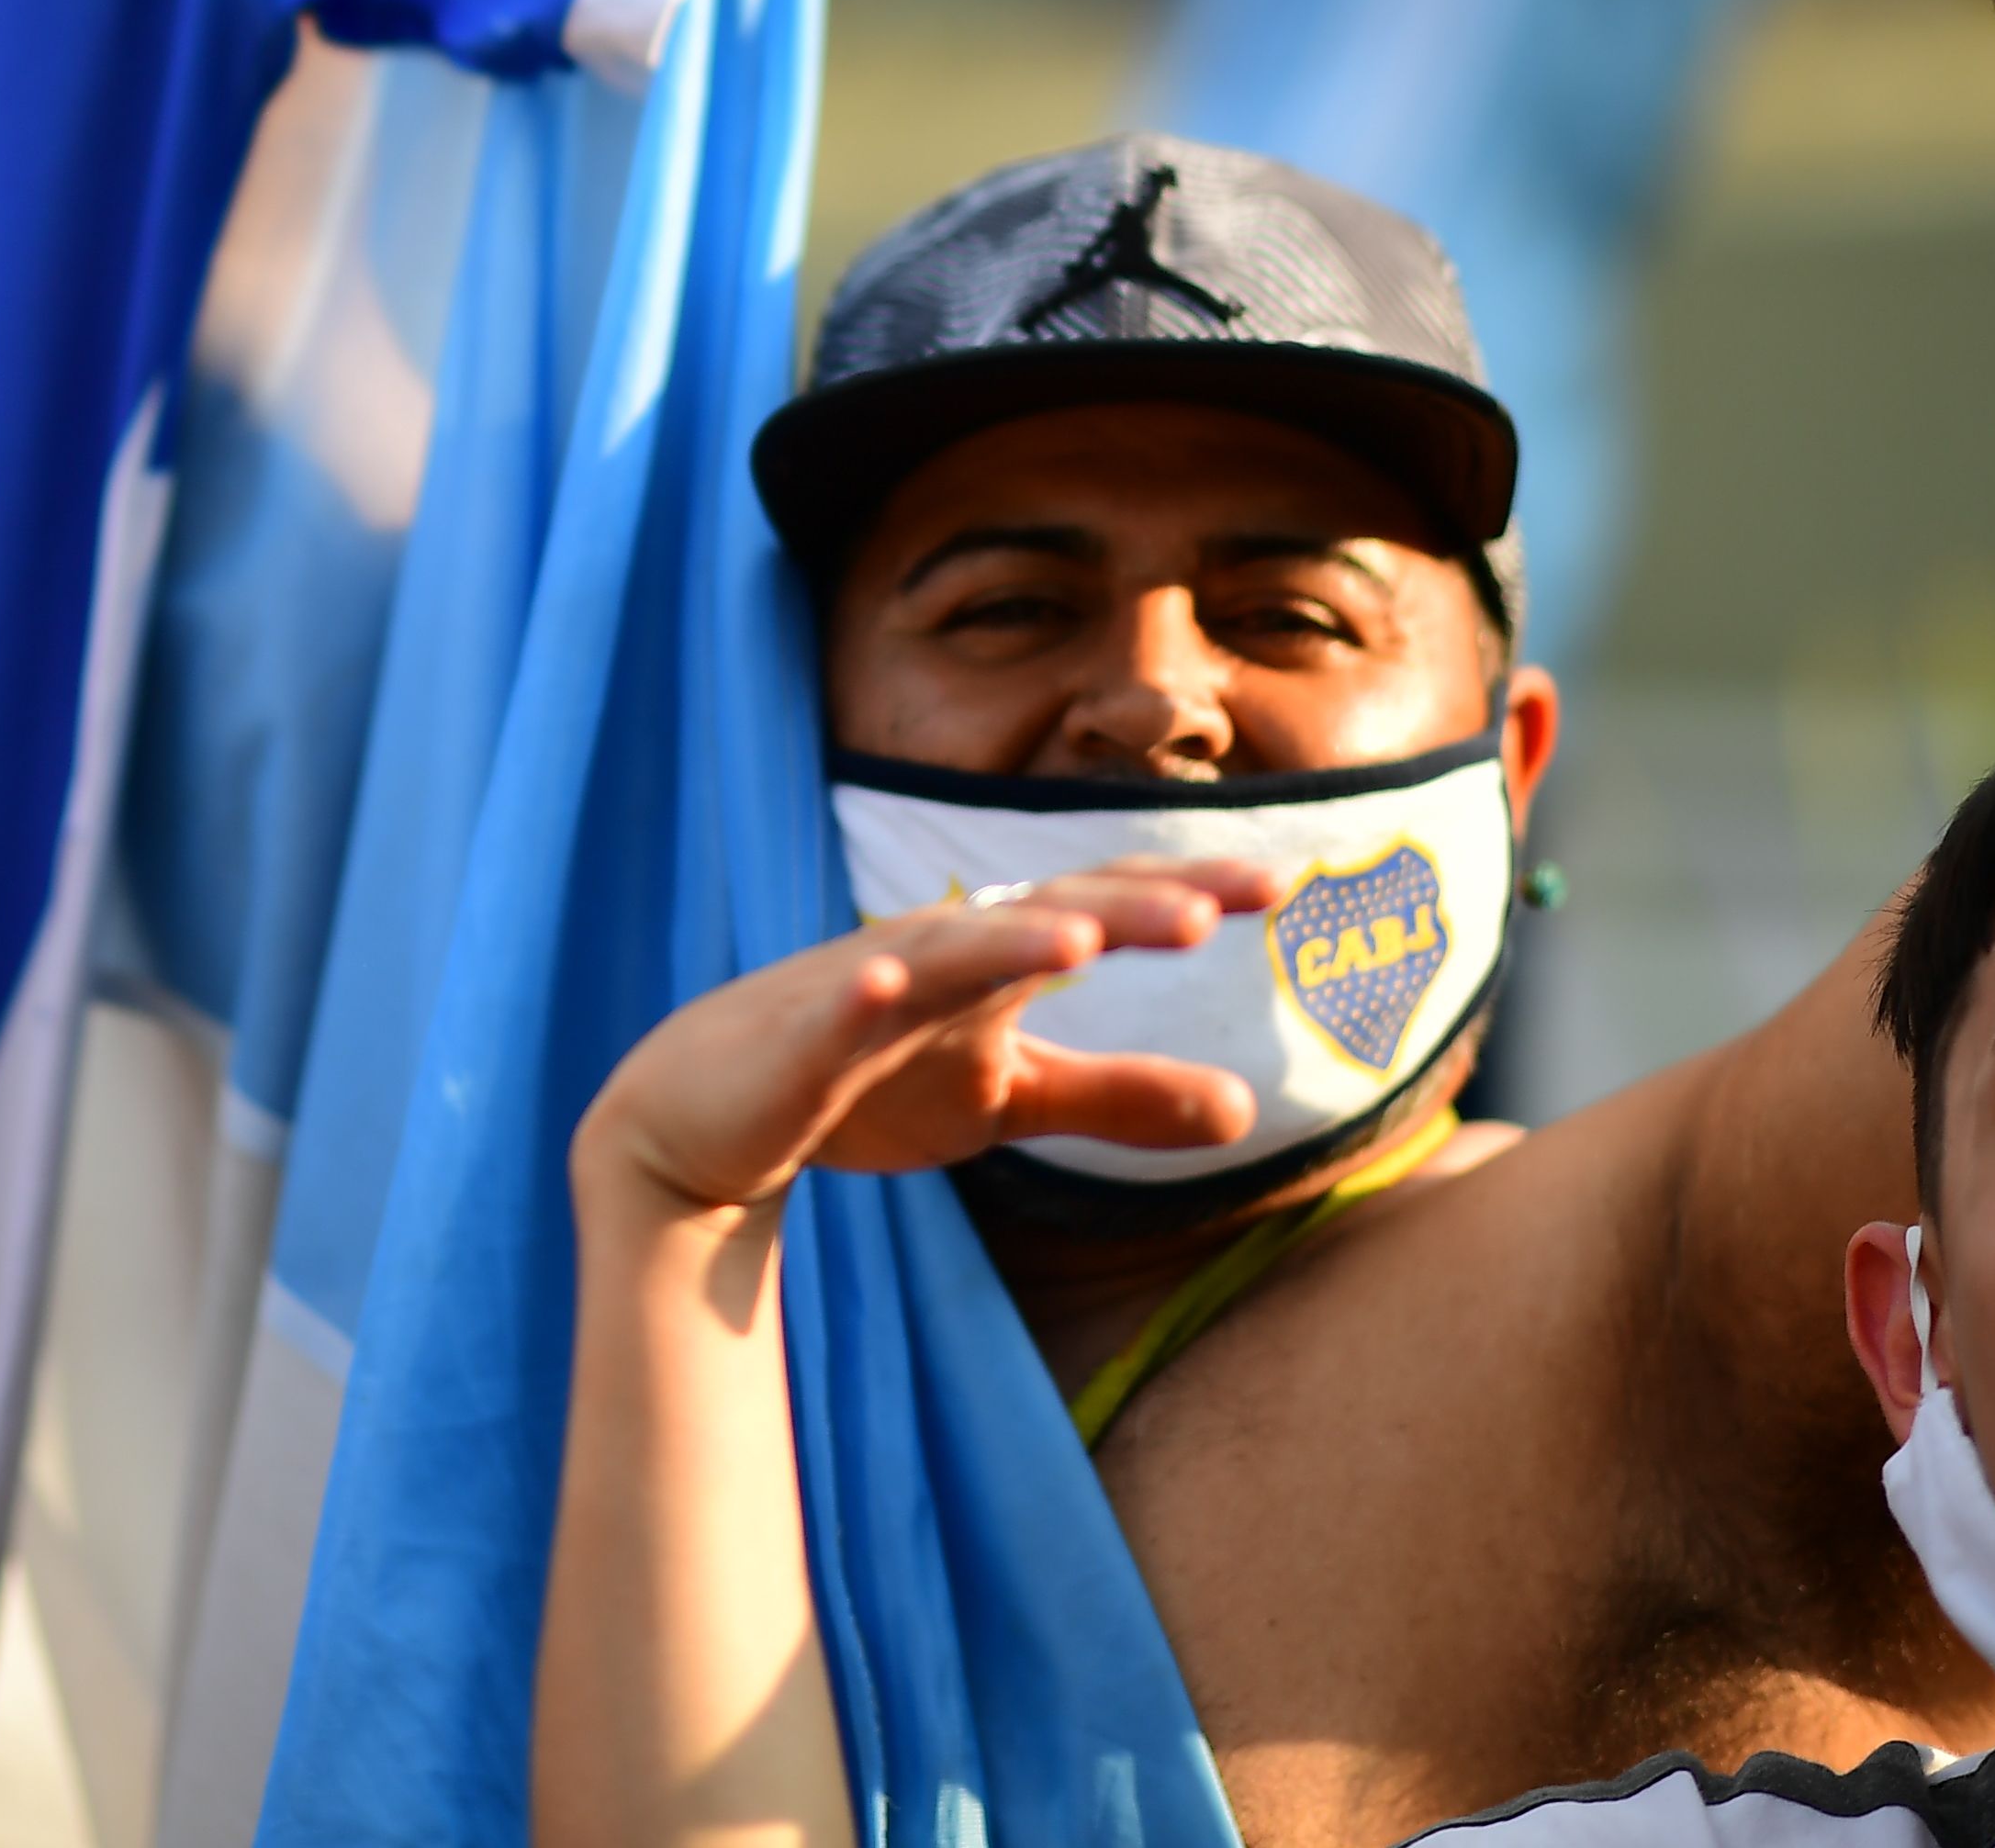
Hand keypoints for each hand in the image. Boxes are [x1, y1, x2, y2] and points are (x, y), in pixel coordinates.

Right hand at [573, 866, 1275, 1223]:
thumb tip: (1250, 1110)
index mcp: (998, 960)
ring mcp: (866, 988)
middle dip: (1124, 906)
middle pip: (1043, 914)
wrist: (708, 1113)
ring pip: (948, 955)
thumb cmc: (869, 1085)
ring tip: (1082, 938)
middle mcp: (942, 953)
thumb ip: (1120, 1095)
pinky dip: (860, 991)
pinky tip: (887, 974)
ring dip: (1010, 939)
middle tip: (1213, 906)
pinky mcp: (799, 1041)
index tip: (1285, 880)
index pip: (1106, 910)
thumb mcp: (1010, 1096)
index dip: (1187, 892)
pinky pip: (833, 1014)